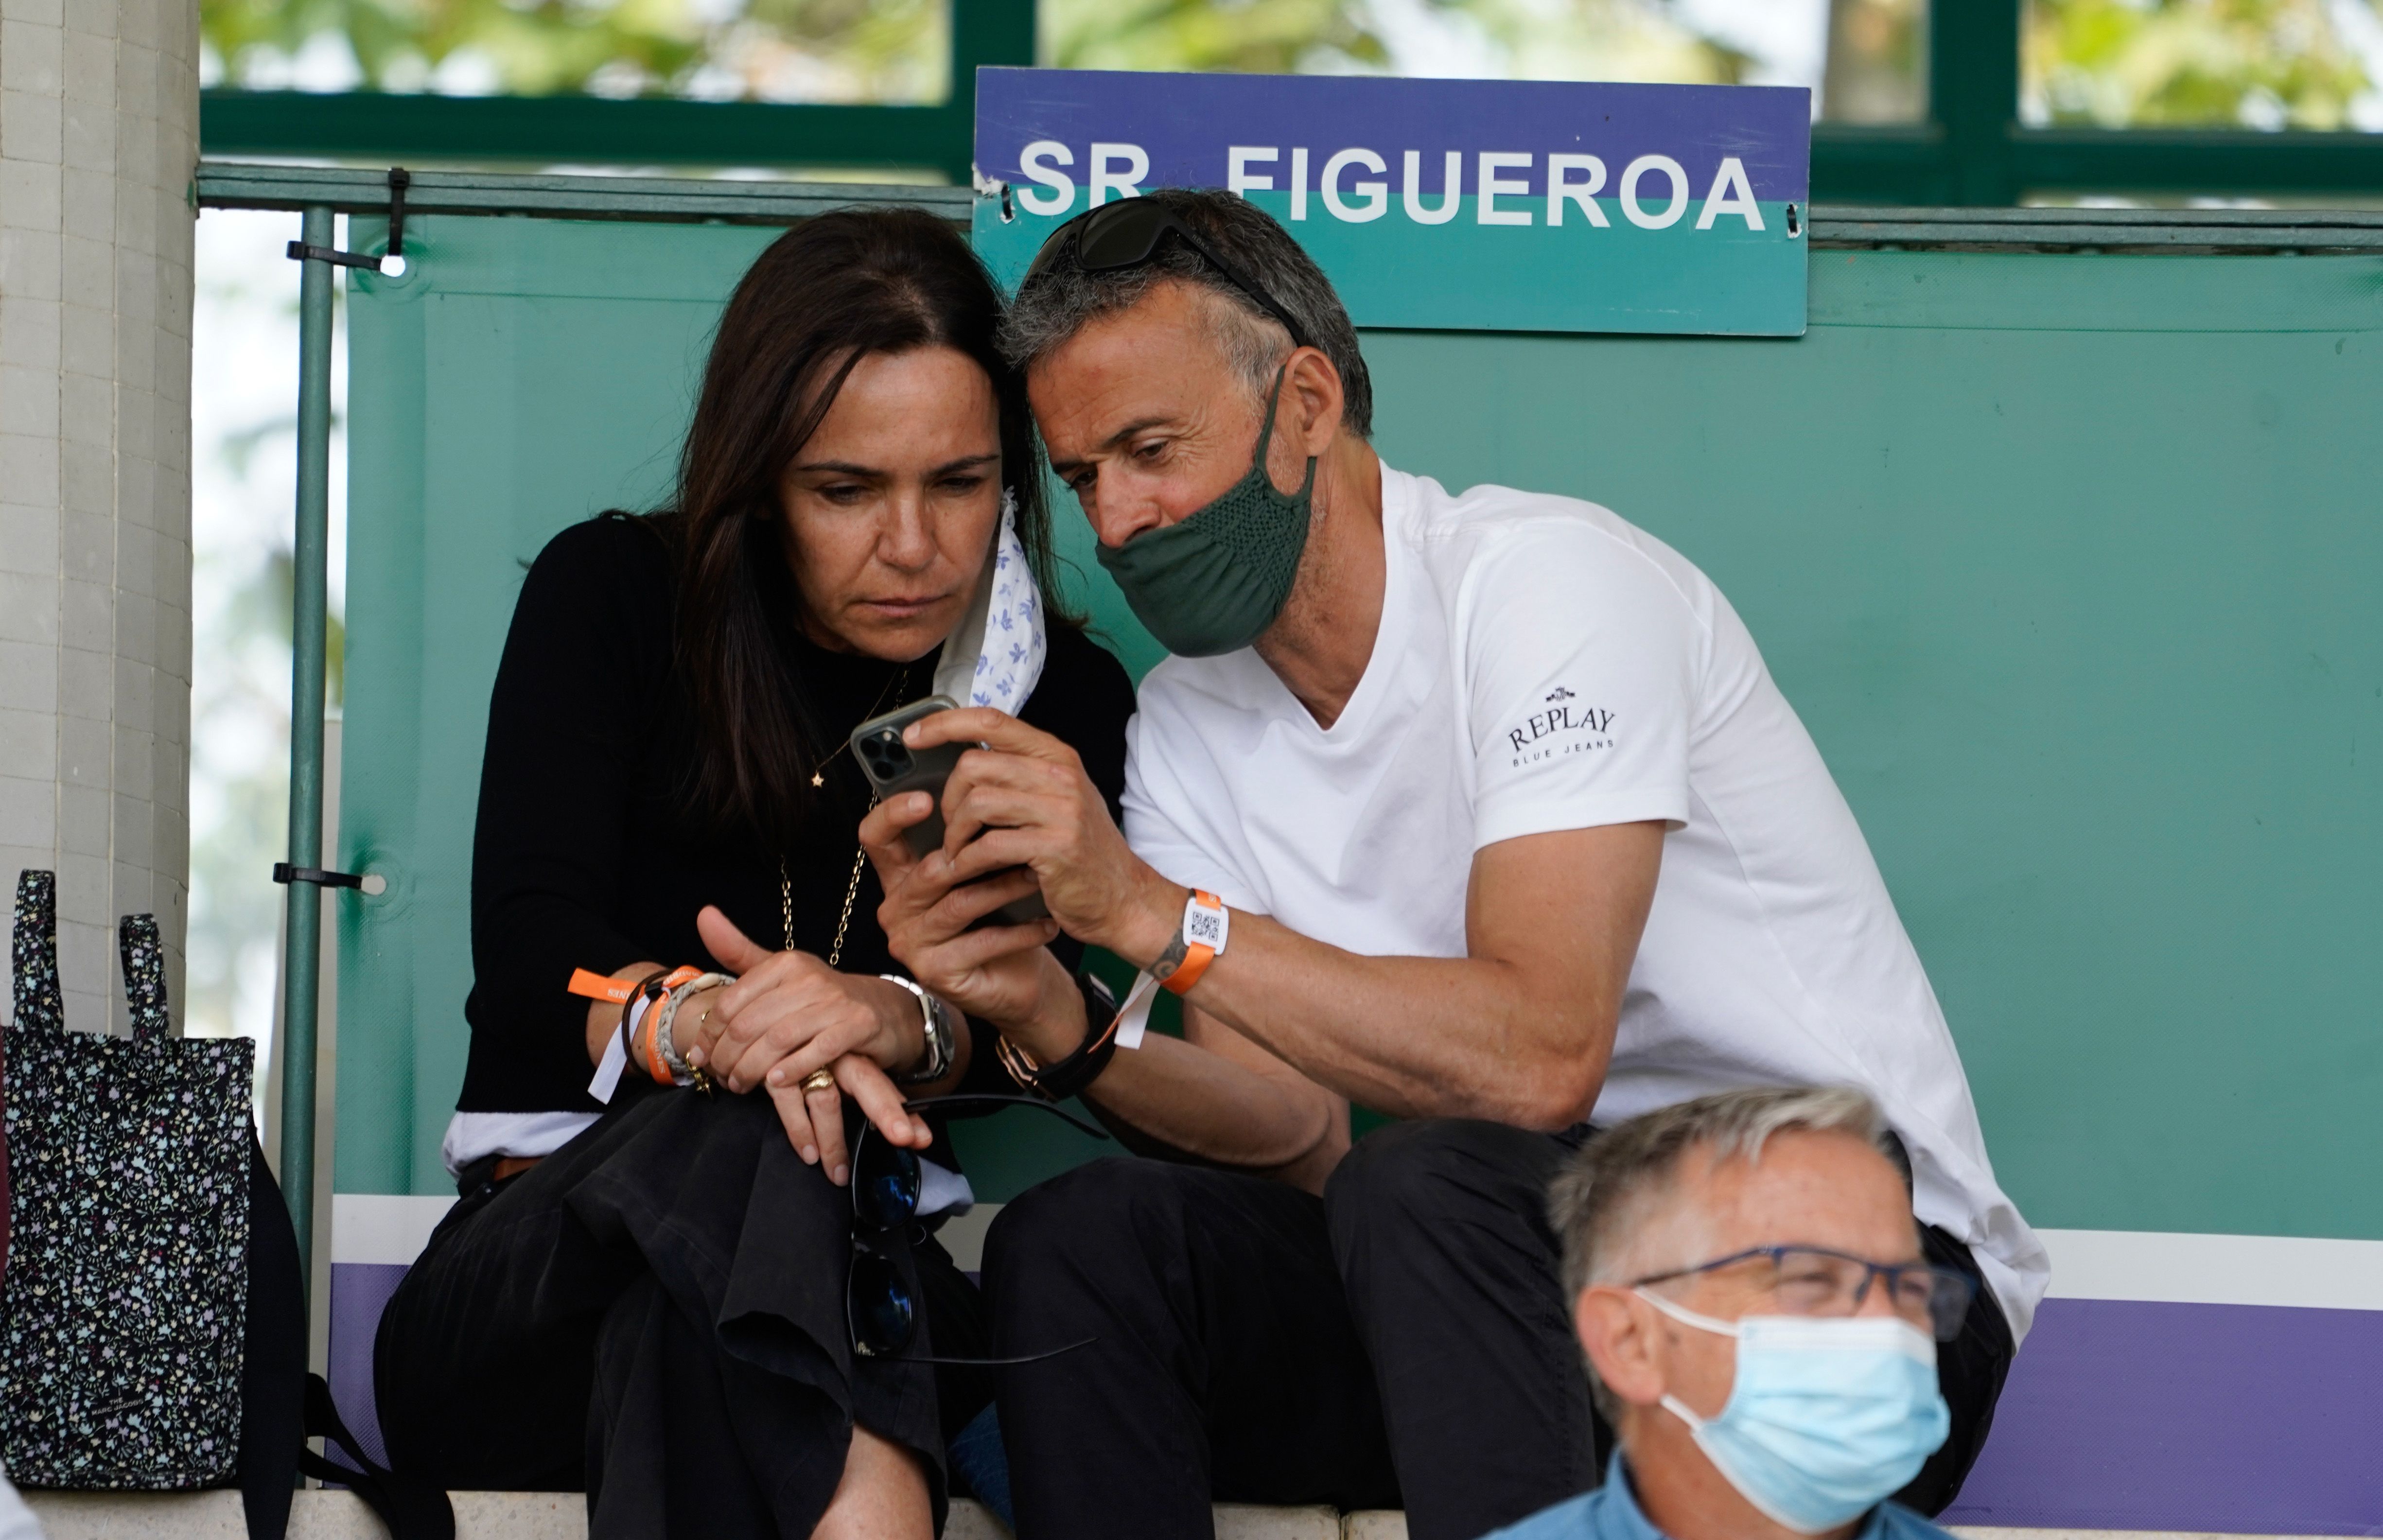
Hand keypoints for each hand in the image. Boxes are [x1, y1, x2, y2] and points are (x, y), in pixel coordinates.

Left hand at [685, 907, 931, 1182]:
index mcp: (786, 963)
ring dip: (752, 1070)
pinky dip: (792, 1070)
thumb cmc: (820, 998)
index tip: (700, 1057)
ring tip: (741, 1085)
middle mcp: (810, 977)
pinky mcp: (858, 1025)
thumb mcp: (779, 973)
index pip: (732, 1001)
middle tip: (720, 1077)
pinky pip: (817, 1052)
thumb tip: (703, 915)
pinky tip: (775, 1083)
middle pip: (751, 1024)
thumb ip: (738, 950)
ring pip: (778, 1040)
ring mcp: (836, 1001)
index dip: (709, 1034)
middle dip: (728, 1057)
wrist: (882, 1011)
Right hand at [767, 1052, 929, 1188]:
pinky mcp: (774, 1065)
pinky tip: (807, 1153)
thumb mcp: (832, 1072)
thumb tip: (900, 1136)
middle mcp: (834, 1054)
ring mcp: (805, 1057)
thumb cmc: (800, 1055)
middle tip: (905, 1138)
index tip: (920, 1137)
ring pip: (827, 1100)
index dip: (899, 1109)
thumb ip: (859, 1098)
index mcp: (853, 1056)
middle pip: (866, 1081)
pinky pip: (787, 1099)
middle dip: (888, 1110)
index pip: (882, 1082)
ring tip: (838, 1173)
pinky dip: (798, 1129)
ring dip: (833, 1141)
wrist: (763, 1025)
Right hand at [862, 790, 1063, 1029]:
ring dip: (1006, 888)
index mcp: (901, 877)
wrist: (1016, 980)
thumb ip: (971, 840)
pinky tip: (1047, 923)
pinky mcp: (934, 971)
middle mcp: (897, 908)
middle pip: (930, 869)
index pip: (876, 837)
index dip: (894, 813)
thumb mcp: (982, 873)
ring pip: (960, 902)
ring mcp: (911, 943)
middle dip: (981, 852)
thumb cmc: (1000, 918)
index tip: (928, 798)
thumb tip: (989, 788)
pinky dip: (1020, 931)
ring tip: (1039, 875)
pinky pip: (981, 941)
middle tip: (1022, 835)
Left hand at [896, 708, 1178, 965]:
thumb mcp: (1056, 802)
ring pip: (977, 801)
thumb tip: (961, 764)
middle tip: (952, 827)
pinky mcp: (1055, 846)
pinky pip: (988, 844)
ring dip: (956, 832)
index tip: (913, 736)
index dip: (945, 723)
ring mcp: (1061, 809)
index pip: (992, 719)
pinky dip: (967, 860)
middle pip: (975, 764)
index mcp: (1056, 756)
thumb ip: (1018, 777)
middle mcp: (1060, 775)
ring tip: (958, 852)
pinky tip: (968, 871)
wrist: (1124, 900)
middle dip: (949, 798)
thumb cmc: (1082, 855)